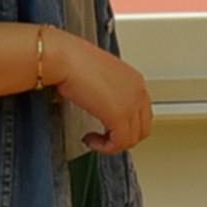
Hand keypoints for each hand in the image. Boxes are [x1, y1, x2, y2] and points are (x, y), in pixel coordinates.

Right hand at [45, 30, 156, 155]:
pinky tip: (91, 140)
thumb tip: (100, 108)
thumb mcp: (97, 77)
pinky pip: (120, 143)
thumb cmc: (72, 60)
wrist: (64, 58)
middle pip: (142, 128)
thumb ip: (106, 93)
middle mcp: (138, 91)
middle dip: (122, 138)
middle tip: (104, 138)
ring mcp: (131, 103)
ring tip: (95, 139)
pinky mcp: (119, 115)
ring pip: (133, 138)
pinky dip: (106, 147)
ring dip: (113, 144)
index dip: (126, 125)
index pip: (142, 112)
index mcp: (134, 80)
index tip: (110, 128)